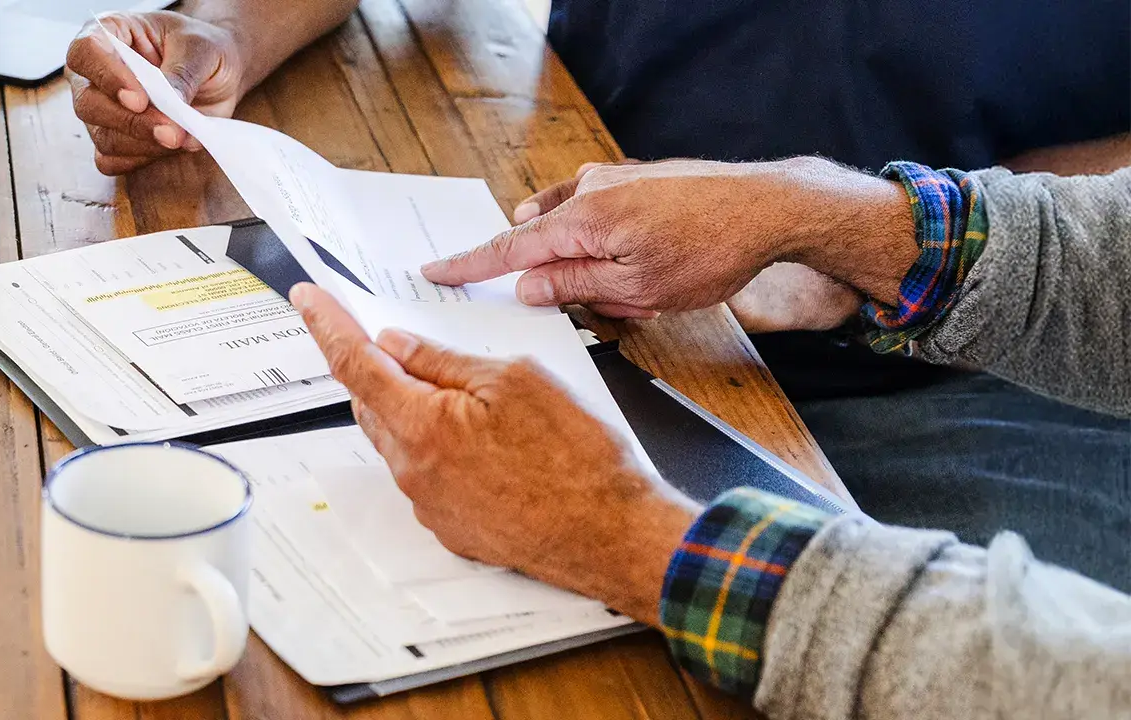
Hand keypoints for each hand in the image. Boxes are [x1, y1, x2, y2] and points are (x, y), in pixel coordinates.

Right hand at [65, 11, 247, 175]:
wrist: (216, 74)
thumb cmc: (202, 48)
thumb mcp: (200, 48)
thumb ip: (182, 74)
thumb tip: (169, 104)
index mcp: (109, 32)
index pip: (85, 52)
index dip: (107, 77)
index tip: (140, 99)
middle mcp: (95, 72)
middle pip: (87, 103)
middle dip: (131, 122)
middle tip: (172, 131)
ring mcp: (99, 108)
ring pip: (101, 136)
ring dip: (142, 144)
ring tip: (180, 137)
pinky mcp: (112, 138)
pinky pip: (111, 159)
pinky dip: (141, 159)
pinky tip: (167, 147)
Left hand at [289, 283, 701, 619]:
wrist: (611, 535)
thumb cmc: (577, 458)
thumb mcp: (514, 381)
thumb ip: (444, 362)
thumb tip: (395, 345)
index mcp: (421, 425)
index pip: (353, 365)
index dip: (326, 326)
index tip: (307, 300)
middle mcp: (412, 470)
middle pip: (372, 404)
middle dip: (380, 370)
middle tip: (403, 344)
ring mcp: (427, 504)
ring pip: (398, 440)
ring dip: (413, 411)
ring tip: (468, 398)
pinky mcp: (448, 527)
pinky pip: (425, 474)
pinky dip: (438, 448)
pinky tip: (486, 443)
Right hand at [421, 158, 916, 318]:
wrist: (771, 208)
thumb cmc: (712, 250)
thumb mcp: (637, 288)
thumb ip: (573, 286)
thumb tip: (527, 286)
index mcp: (581, 219)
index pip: (508, 248)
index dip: (469, 265)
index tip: (435, 270)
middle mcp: (590, 190)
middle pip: (542, 237)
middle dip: (555, 274)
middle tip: (593, 300)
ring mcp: (613, 179)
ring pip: (574, 227)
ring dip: (588, 259)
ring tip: (635, 287)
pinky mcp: (636, 179)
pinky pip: (599, 212)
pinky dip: (603, 237)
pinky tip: (634, 255)